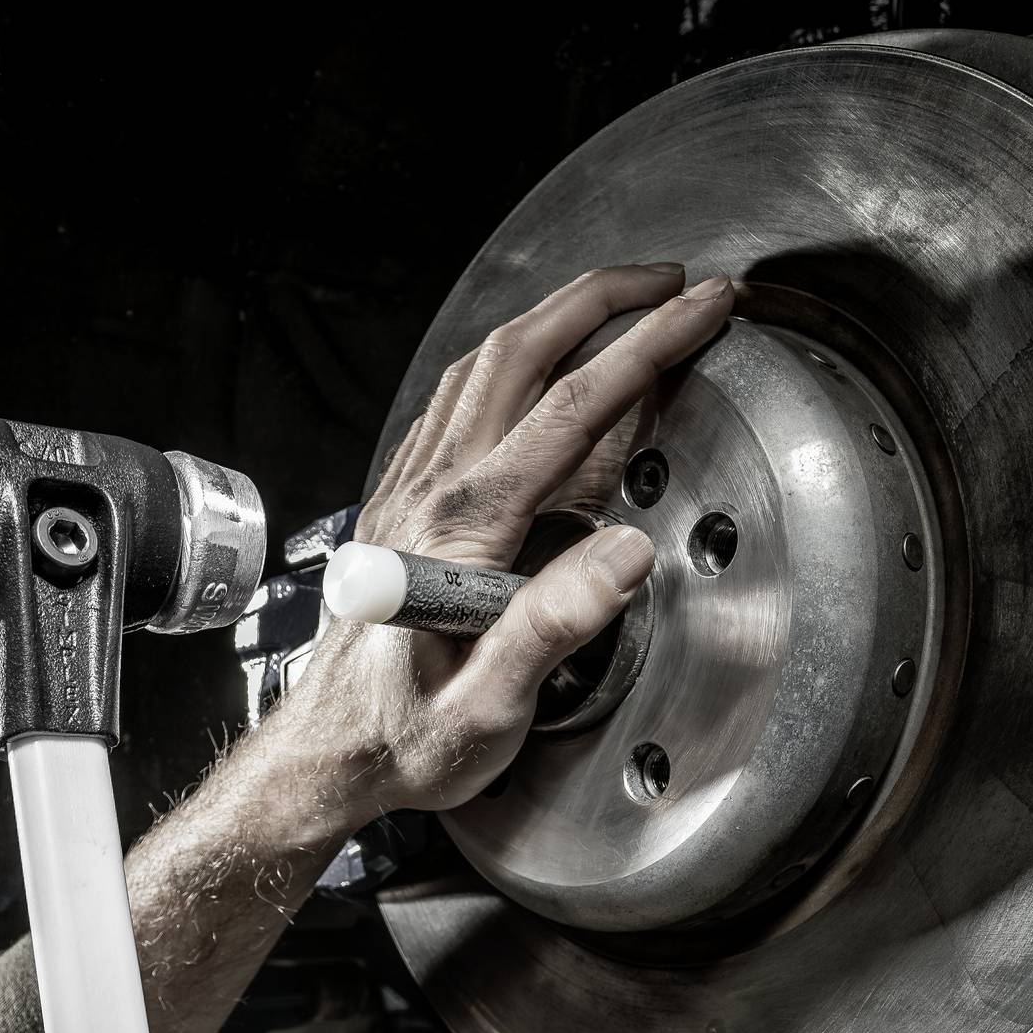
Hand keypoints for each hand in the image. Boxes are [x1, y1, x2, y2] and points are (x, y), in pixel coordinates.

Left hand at [264, 263, 736, 816]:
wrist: (328, 752)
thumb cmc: (406, 738)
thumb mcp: (489, 707)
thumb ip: (553, 626)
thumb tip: (625, 553)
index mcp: (464, 528)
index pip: (571, 407)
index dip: (647, 346)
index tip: (703, 309)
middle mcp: (430, 491)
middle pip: (519, 353)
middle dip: (603, 298)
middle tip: (671, 280)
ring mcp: (410, 489)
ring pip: (480, 365)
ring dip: (553, 317)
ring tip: (614, 302)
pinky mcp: (401, 503)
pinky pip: (455, 401)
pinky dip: (508, 359)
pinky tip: (529, 367)